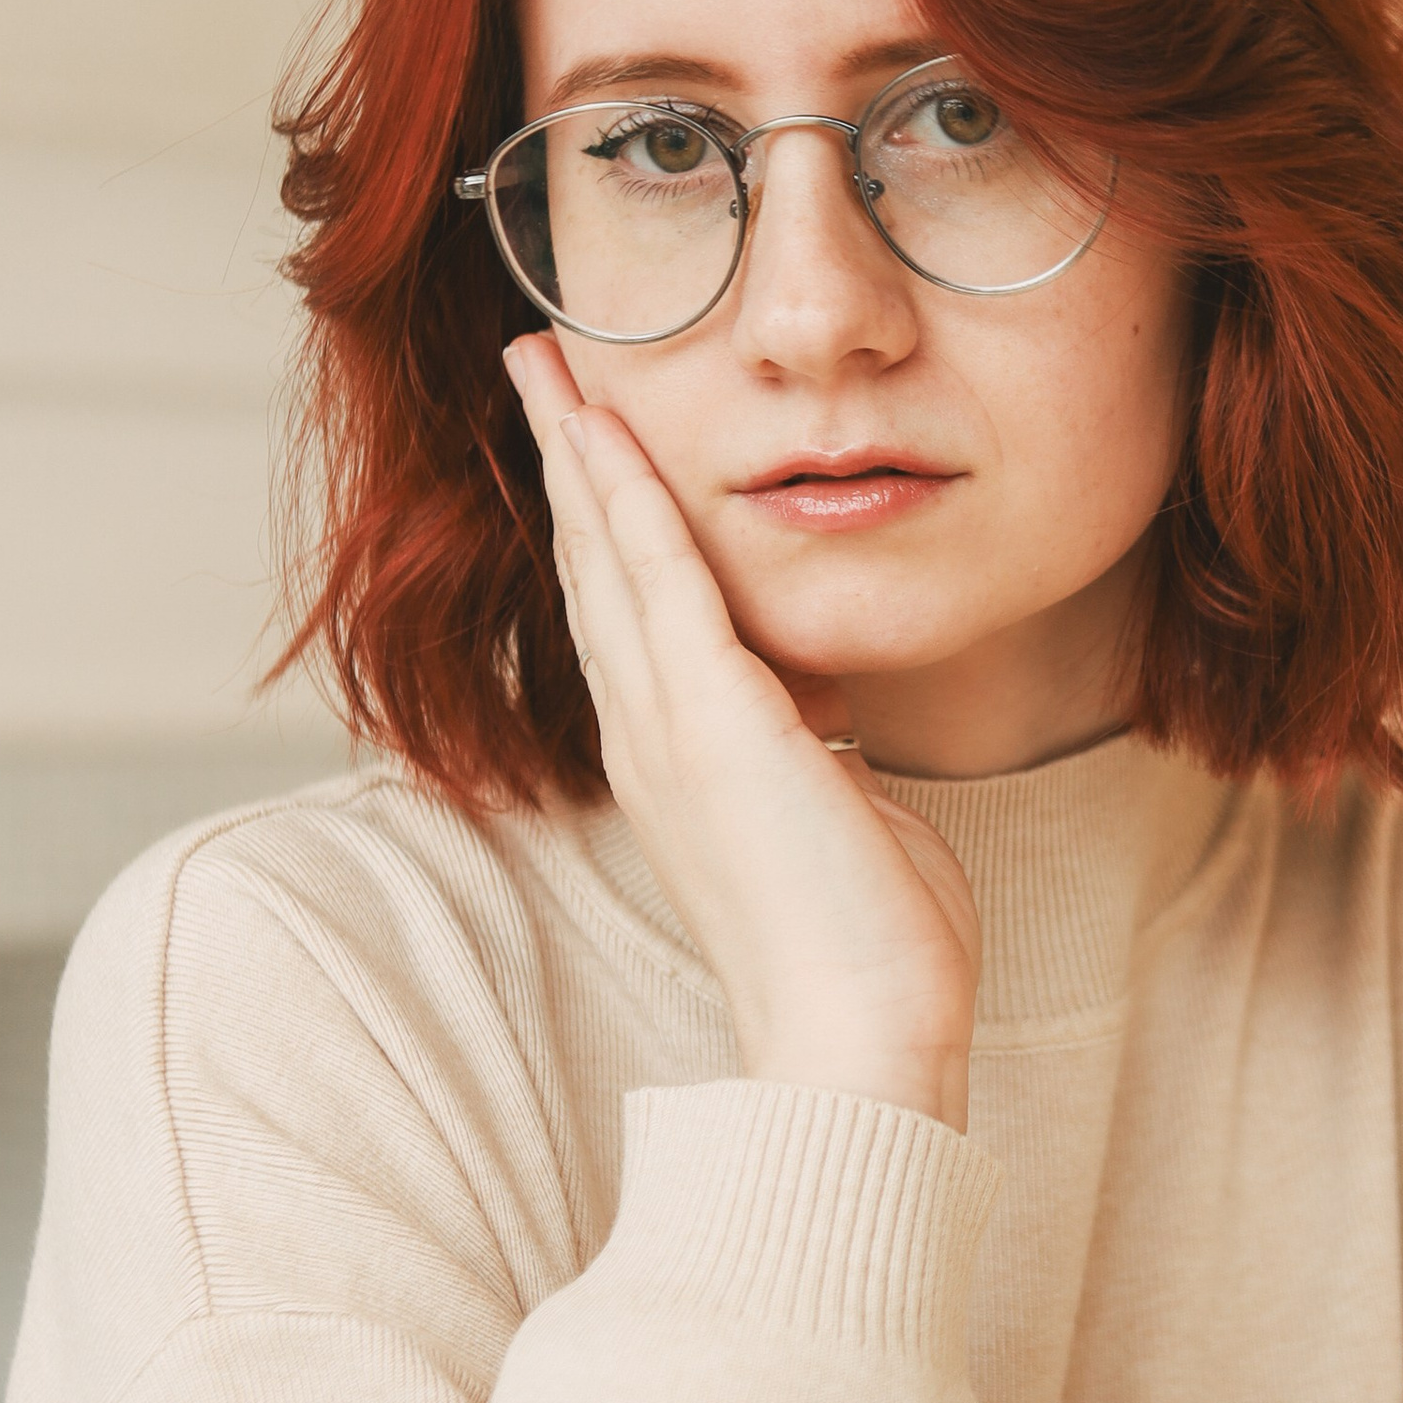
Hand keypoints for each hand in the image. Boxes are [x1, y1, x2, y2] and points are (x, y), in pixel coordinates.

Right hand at [504, 339, 979, 1130]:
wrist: (859, 1038)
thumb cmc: (867, 950)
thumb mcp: (841, 819)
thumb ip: (825, 761)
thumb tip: (839, 732)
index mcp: (674, 761)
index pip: (624, 611)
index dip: (596, 519)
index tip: (584, 439)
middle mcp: (649, 738)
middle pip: (590, 567)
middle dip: (564, 458)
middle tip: (535, 363)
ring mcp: (670, 732)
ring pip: (608, 558)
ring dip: (577, 452)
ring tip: (547, 364)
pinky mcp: (715, 727)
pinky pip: (662, 585)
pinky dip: (630, 502)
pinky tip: (607, 432)